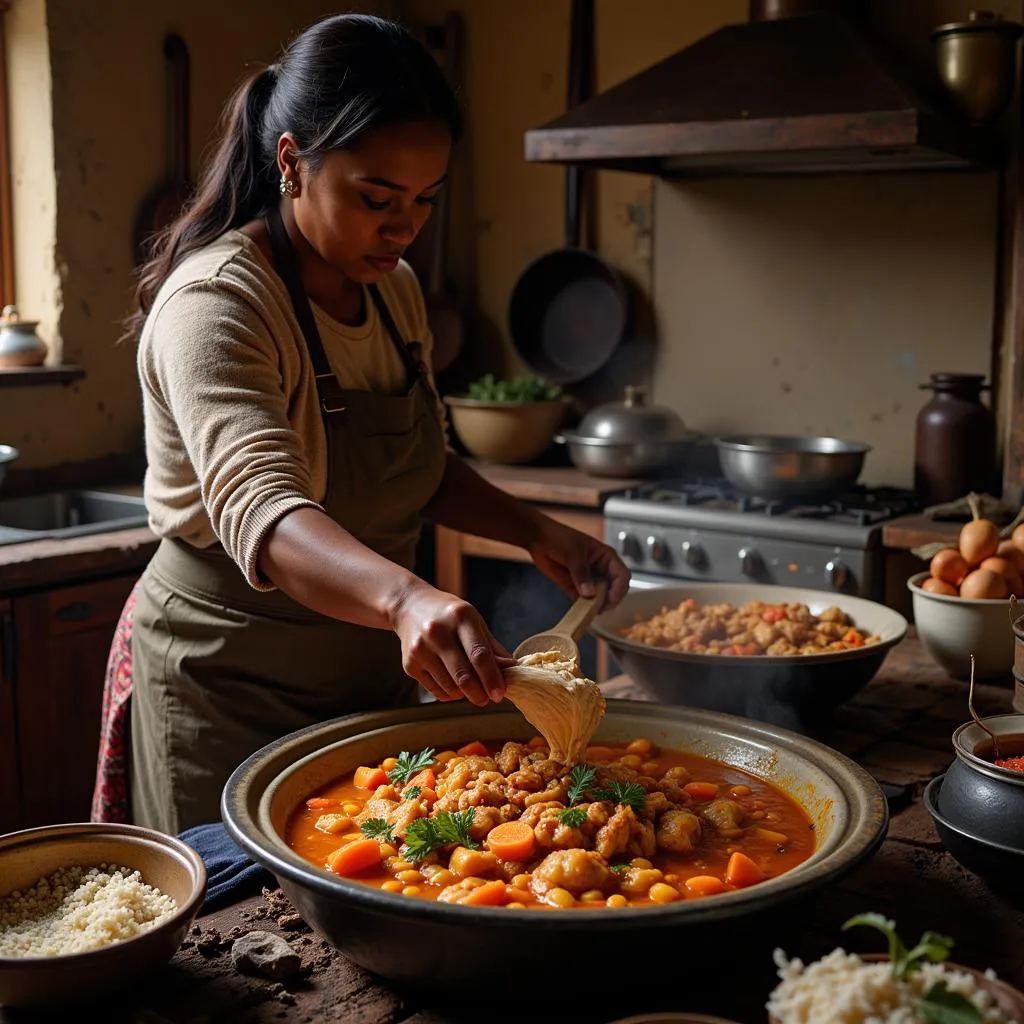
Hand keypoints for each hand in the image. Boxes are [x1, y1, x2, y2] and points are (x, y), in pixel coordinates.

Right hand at [389, 582, 513, 706]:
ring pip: (450, 687)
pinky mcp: (409, 664)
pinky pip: (435, 691)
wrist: (410, 606)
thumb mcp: (474, 622)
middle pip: (463, 675)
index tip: (500, 694)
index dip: (492, 678)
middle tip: (487, 699)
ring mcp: (421, 649)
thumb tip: (512, 670)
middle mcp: (438, 632)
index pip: (479, 654)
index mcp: (461, 617)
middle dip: (479, 694)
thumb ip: (493, 647)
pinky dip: (450, 694)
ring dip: (465, 695)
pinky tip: (454, 685)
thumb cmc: (449, 616)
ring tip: (470, 688)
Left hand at [527, 517, 630, 609]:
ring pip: (600, 598)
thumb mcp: (572, 551)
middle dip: (610, 600)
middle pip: (614, 590)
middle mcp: (601, 570)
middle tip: (599, 608)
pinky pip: (584, 602)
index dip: (619, 588)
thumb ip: (580, 572)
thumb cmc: (558, 536)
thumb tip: (589, 593)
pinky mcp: (576, 588)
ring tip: (588, 611)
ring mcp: (589, 580)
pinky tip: (579, 611)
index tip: (610, 599)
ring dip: (596, 606)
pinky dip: (583, 608)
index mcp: (606, 557)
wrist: (538, 538)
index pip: (622, 575)